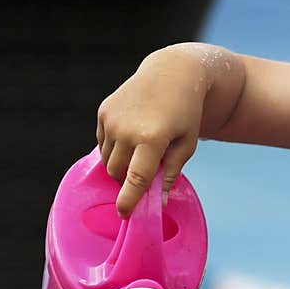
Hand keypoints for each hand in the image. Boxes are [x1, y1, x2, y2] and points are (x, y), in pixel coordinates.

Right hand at [97, 46, 207, 216]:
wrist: (171, 74)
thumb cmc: (185, 114)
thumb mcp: (187, 144)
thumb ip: (171, 173)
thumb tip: (159, 202)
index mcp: (152, 139)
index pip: (136, 178)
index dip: (128, 199)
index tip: (124, 214)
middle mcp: (127, 129)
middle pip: (118, 172)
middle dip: (128, 180)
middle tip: (145, 174)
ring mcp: (112, 119)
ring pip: (108, 159)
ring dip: (121, 164)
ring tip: (142, 151)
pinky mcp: (104, 111)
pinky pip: (103, 143)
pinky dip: (115, 147)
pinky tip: (132, 136)